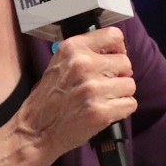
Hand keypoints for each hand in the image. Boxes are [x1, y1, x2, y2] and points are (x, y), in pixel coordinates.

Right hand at [18, 27, 136, 160]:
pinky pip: (130, 104)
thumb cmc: (48, 99)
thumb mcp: (59, 63)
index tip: (114, 60)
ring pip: (130, 85)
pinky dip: (122, 110)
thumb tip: (115, 53)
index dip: (118, 50)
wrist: (35, 130)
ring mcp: (93, 89)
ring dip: (120, 94)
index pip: (114, 36)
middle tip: (104, 86)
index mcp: (73, 48)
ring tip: (102, 100)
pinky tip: (105, 112)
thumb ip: (84, 54)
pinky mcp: (101, 111)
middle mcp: (84, 65)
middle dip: (119, 75)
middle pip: (126, 63)